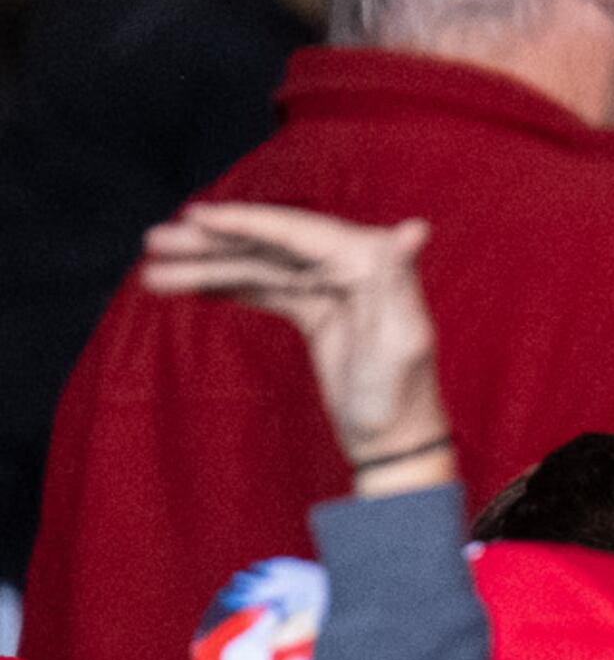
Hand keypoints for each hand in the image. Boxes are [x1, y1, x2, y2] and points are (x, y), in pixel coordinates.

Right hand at [140, 202, 453, 487]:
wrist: (394, 443)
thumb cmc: (399, 396)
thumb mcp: (401, 339)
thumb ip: (399, 279)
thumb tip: (415, 228)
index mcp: (374, 263)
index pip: (299, 233)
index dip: (246, 223)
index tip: (197, 216)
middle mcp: (355, 266)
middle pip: (272, 246)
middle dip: (212, 243)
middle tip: (154, 241)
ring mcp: (334, 288)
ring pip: (260, 268)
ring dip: (207, 267)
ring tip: (153, 273)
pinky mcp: (318, 311)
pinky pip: (265, 289)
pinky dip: (227, 286)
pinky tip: (188, 285)